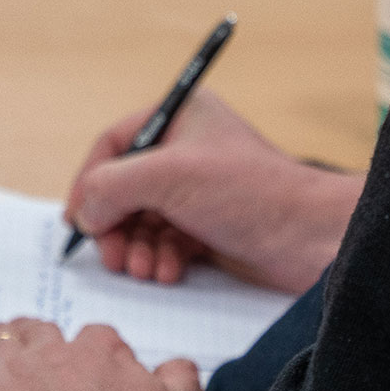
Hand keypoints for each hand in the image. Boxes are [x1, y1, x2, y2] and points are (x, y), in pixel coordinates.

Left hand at [0, 317, 199, 390]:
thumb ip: (178, 377)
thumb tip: (179, 365)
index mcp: (100, 349)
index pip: (89, 339)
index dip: (80, 356)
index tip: (77, 372)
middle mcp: (54, 350)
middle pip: (37, 332)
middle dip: (30, 341)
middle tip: (26, 358)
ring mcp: (11, 368)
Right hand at [65, 88, 362, 293]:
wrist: (310, 238)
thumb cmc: (250, 192)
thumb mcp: (169, 176)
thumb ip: (111, 185)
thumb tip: (83, 212)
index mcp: (181, 118)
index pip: (114, 143)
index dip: (90, 182)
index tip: (79, 222)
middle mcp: (187, 150)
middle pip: (123, 188)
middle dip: (114, 226)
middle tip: (112, 258)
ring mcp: (199, 190)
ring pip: (142, 221)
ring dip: (135, 249)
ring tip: (144, 269)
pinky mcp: (210, 226)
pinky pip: (165, 243)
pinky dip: (159, 259)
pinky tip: (168, 273)